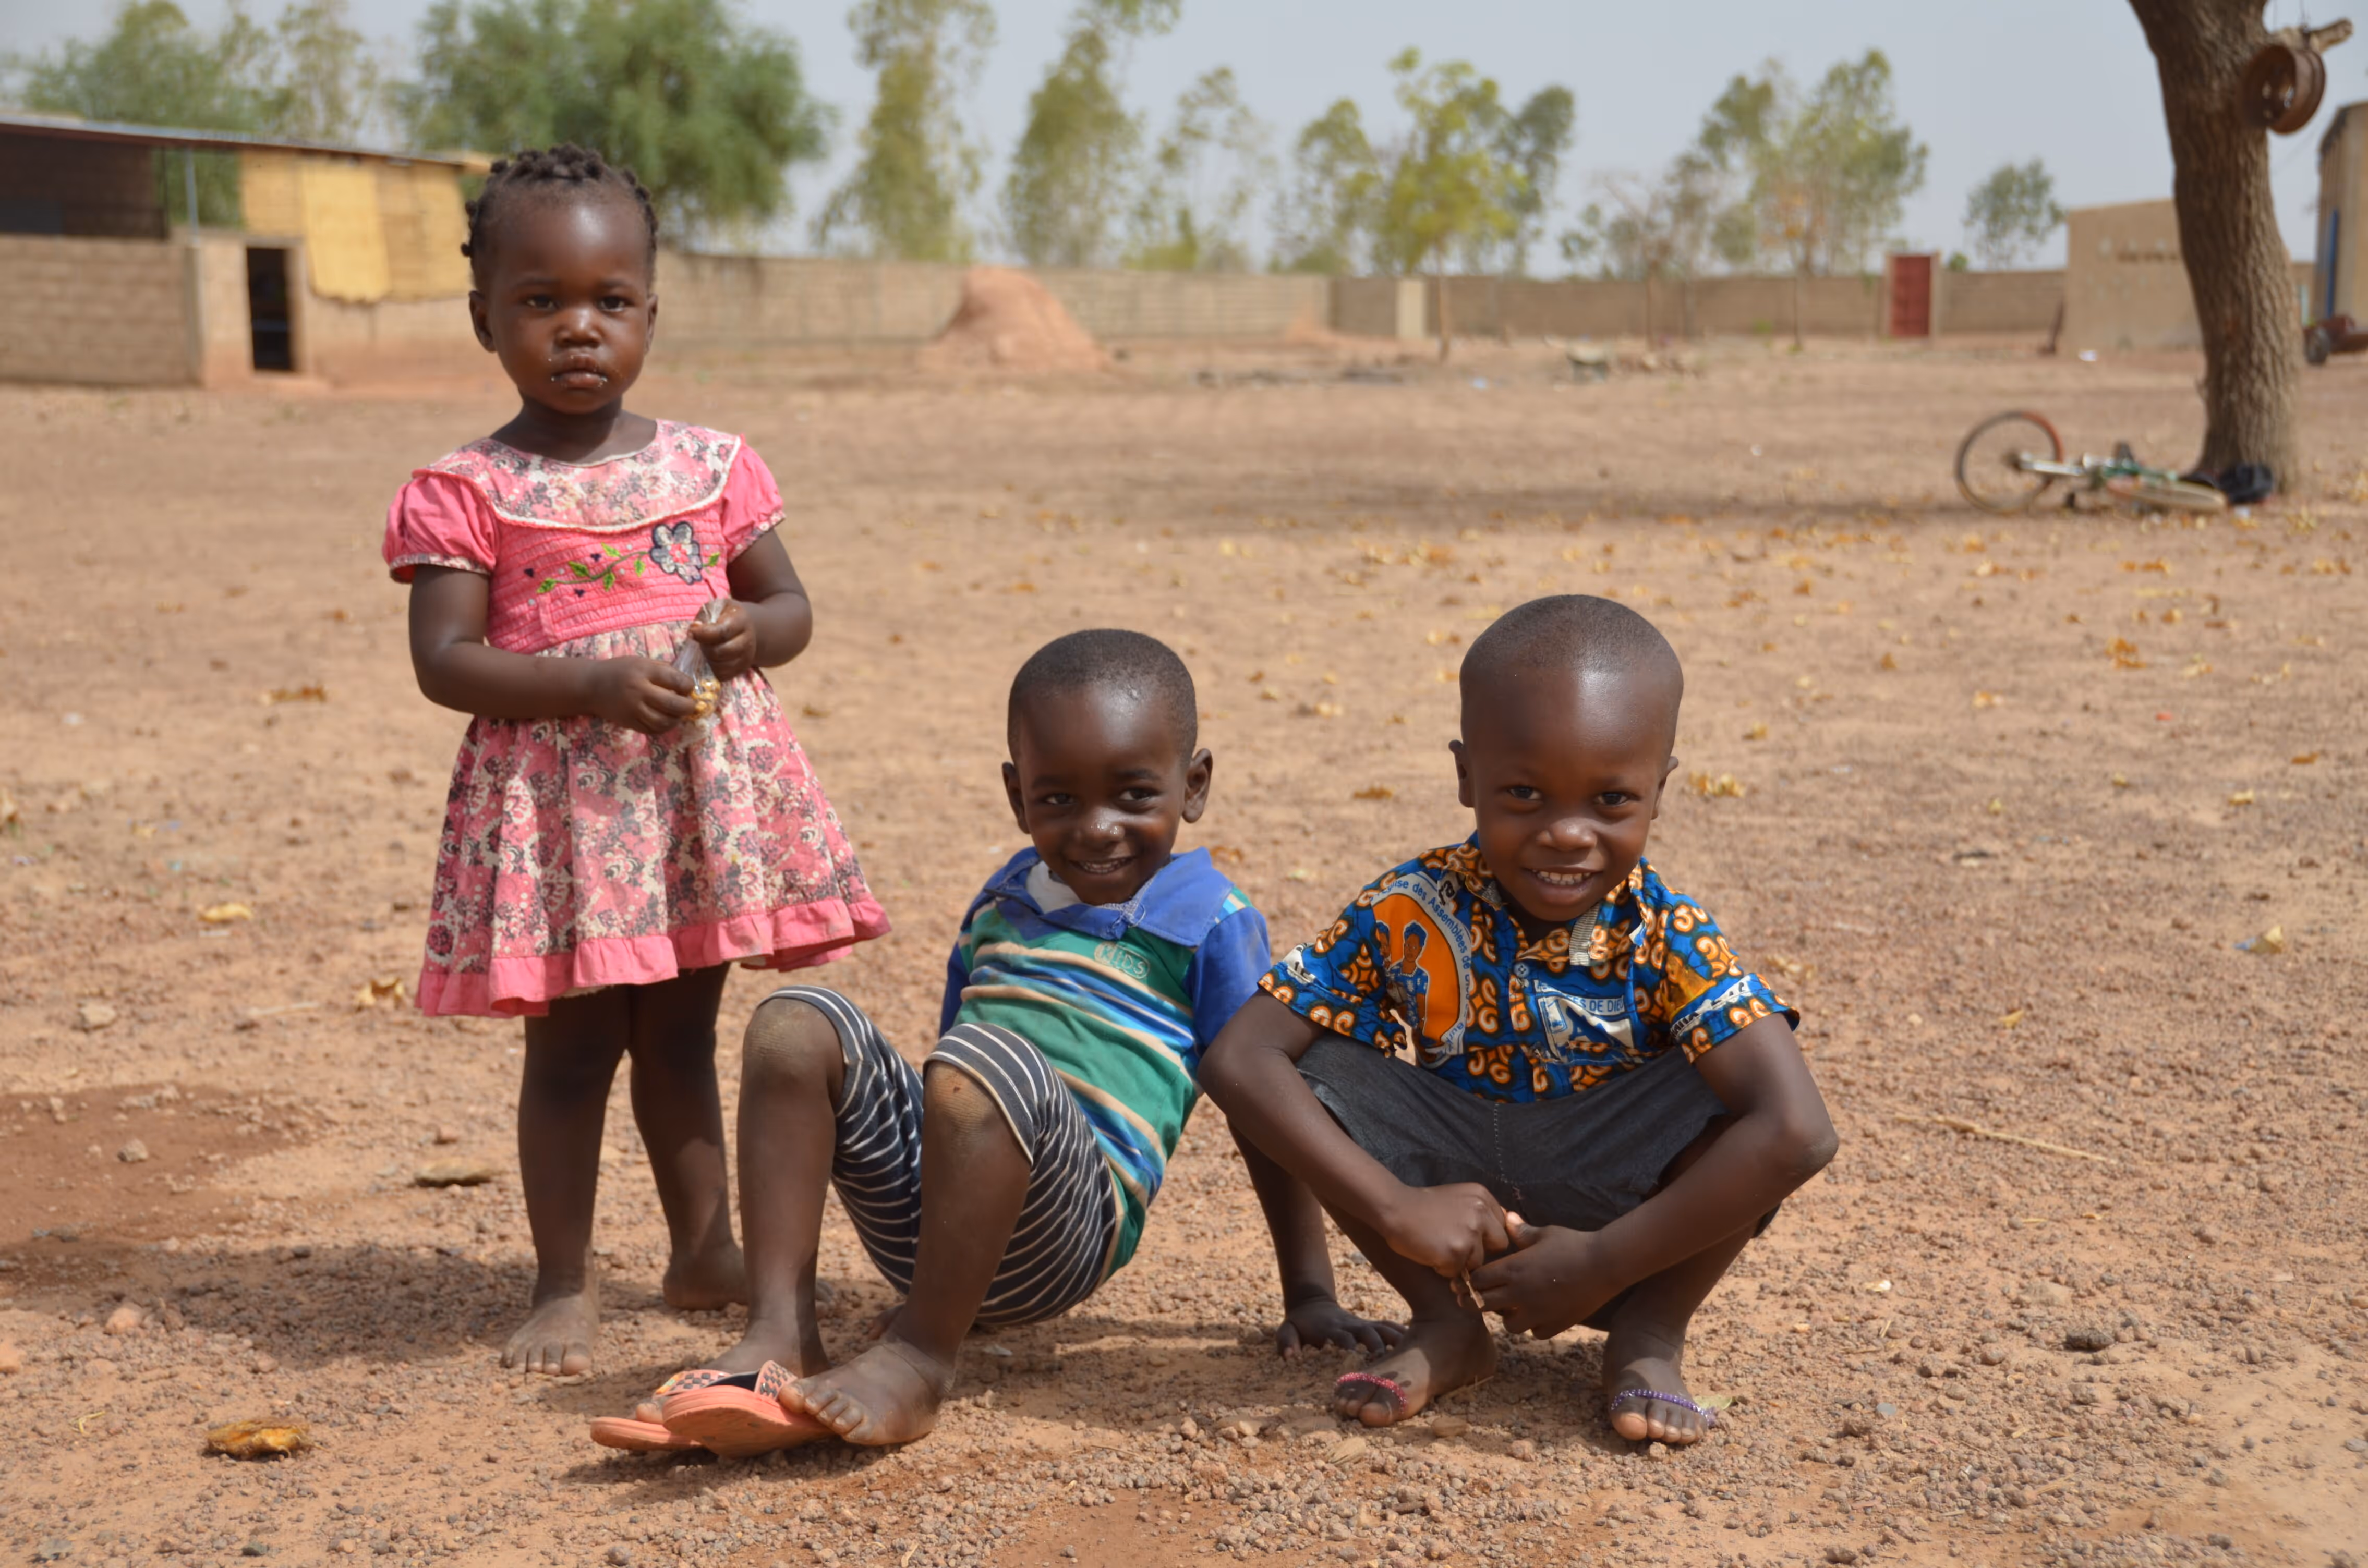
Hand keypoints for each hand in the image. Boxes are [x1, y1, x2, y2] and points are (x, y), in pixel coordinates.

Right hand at [586, 657, 697, 733]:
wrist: (591, 686)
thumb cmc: (620, 671)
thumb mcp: (641, 662)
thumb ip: (663, 670)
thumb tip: (686, 683)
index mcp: (643, 671)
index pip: (674, 679)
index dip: (688, 685)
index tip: (689, 687)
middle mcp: (638, 691)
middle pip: (672, 704)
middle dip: (688, 706)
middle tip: (691, 705)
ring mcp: (633, 710)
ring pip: (664, 721)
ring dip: (677, 719)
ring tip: (679, 714)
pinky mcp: (629, 723)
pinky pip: (652, 730)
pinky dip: (664, 727)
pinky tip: (666, 720)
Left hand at [687, 599, 756, 679]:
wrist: (746, 628)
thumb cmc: (725, 616)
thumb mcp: (715, 608)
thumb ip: (704, 616)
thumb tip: (694, 629)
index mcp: (741, 620)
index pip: (722, 632)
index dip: (703, 634)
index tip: (691, 633)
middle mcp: (748, 640)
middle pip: (720, 652)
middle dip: (704, 647)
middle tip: (700, 641)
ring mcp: (747, 657)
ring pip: (721, 666)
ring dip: (708, 659)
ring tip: (706, 648)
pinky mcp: (742, 669)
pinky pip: (723, 675)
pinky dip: (713, 668)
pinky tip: (711, 658)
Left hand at [1274, 1297, 1405, 1357]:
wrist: (1313, 1306)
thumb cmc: (1300, 1324)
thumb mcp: (1287, 1331)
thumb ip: (1287, 1342)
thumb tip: (1289, 1357)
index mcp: (1332, 1329)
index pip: (1343, 1337)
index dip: (1350, 1346)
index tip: (1358, 1359)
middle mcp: (1352, 1326)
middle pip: (1369, 1332)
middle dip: (1379, 1345)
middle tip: (1390, 1361)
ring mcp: (1364, 1325)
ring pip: (1384, 1329)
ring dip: (1397, 1339)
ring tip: (1415, 1353)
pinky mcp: (1372, 1327)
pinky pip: (1391, 1328)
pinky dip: (1404, 1334)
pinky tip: (1420, 1344)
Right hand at [1378, 1182, 1510, 1277]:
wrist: (1395, 1208)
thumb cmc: (1423, 1206)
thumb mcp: (1459, 1198)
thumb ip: (1480, 1213)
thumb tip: (1503, 1234)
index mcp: (1483, 1197)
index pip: (1502, 1225)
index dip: (1487, 1235)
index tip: (1469, 1235)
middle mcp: (1481, 1212)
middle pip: (1499, 1245)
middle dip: (1481, 1250)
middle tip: (1456, 1245)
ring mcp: (1470, 1233)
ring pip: (1478, 1262)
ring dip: (1460, 1261)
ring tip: (1438, 1247)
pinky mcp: (1456, 1252)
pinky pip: (1457, 1272)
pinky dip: (1443, 1268)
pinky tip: (1430, 1253)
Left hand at [1466, 1215, 1617, 1338]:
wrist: (1605, 1265)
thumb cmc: (1574, 1244)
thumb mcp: (1545, 1233)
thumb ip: (1521, 1231)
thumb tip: (1507, 1217)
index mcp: (1513, 1269)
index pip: (1477, 1280)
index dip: (1474, 1279)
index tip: (1479, 1277)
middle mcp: (1519, 1293)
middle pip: (1483, 1304)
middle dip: (1481, 1300)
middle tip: (1486, 1295)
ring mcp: (1536, 1312)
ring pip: (1508, 1325)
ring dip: (1508, 1316)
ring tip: (1516, 1305)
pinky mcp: (1554, 1324)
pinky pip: (1534, 1332)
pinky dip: (1534, 1325)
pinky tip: (1540, 1313)